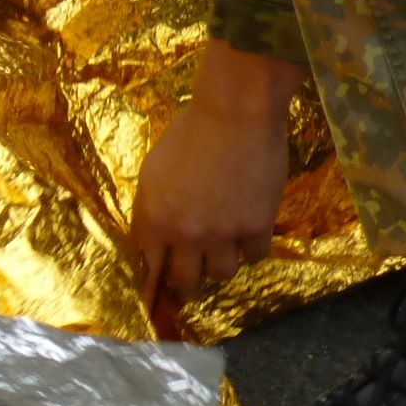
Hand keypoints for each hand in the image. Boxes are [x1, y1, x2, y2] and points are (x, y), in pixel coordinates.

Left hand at [129, 37, 303, 301]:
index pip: (147, 266)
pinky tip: (250, 235)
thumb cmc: (188, 132)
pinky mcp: (258, 227)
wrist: (234, 114)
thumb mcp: (154, 170)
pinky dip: (253, 250)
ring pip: (222, 275)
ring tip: (222, 252)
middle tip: (189, 283)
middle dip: (185, 285)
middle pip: (184, 282)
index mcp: (153, 217)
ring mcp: (223, 233)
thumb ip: (153, 208)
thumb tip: (154, 236)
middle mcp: (186, 233)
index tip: (155, 290)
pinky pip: (256, 257)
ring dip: (221, 266)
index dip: (152, 280)